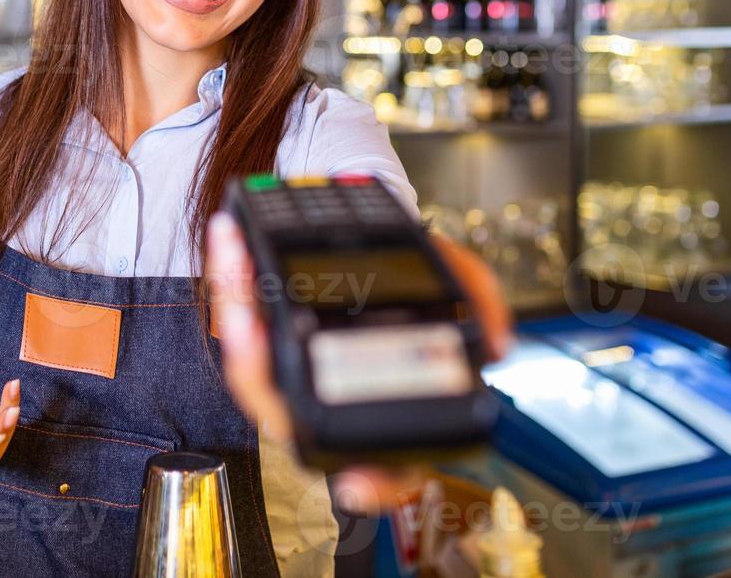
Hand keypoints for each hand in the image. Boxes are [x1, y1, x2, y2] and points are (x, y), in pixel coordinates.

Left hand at [204, 210, 512, 513]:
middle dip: (258, 365)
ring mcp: (291, 378)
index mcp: (385, 416)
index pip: (384, 472)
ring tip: (236, 255)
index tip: (356, 481)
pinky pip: (240, 326)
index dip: (374, 484)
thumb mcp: (452, 281)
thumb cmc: (411, 285)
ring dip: (236, 307)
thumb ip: (479, 301)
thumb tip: (497, 341)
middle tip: (249, 322)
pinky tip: (233, 246)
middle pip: (284, 413)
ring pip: (250, 368)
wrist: (375, 246)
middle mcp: (331, 408)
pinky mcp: (262, 341)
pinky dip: (233, 286)